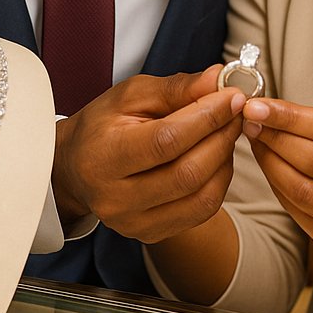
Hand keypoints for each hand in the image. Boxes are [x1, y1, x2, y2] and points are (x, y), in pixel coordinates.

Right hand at [53, 66, 245, 242]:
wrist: (76, 167)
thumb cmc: (104, 125)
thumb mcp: (133, 94)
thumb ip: (177, 86)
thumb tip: (219, 79)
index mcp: (104, 156)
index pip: (166, 141)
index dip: (207, 117)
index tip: (232, 96)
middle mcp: (116, 199)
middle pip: (188, 173)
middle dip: (222, 136)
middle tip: (235, 112)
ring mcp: (133, 223)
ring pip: (201, 197)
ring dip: (225, 159)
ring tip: (226, 132)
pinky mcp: (151, 234)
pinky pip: (201, 212)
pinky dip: (219, 182)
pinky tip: (216, 158)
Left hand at [242, 97, 312, 261]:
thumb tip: (274, 109)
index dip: (293, 116)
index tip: (260, 104)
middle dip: (278, 138)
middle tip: (251, 121)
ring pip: (306, 192)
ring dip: (272, 163)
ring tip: (256, 142)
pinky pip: (302, 214)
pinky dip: (280, 188)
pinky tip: (269, 169)